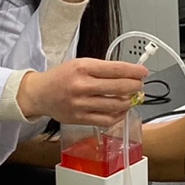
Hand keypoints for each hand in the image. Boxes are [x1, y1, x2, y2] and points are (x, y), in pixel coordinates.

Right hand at [16, 57, 148, 125]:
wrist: (40, 93)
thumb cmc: (62, 77)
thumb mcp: (81, 63)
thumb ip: (103, 68)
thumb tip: (128, 73)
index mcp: (83, 68)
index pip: (116, 69)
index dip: (134, 71)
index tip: (143, 72)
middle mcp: (82, 86)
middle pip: (119, 88)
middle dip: (135, 86)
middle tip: (140, 85)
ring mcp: (81, 104)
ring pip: (116, 106)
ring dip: (129, 102)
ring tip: (132, 97)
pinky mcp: (80, 119)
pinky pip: (107, 120)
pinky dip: (119, 116)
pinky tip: (121, 110)